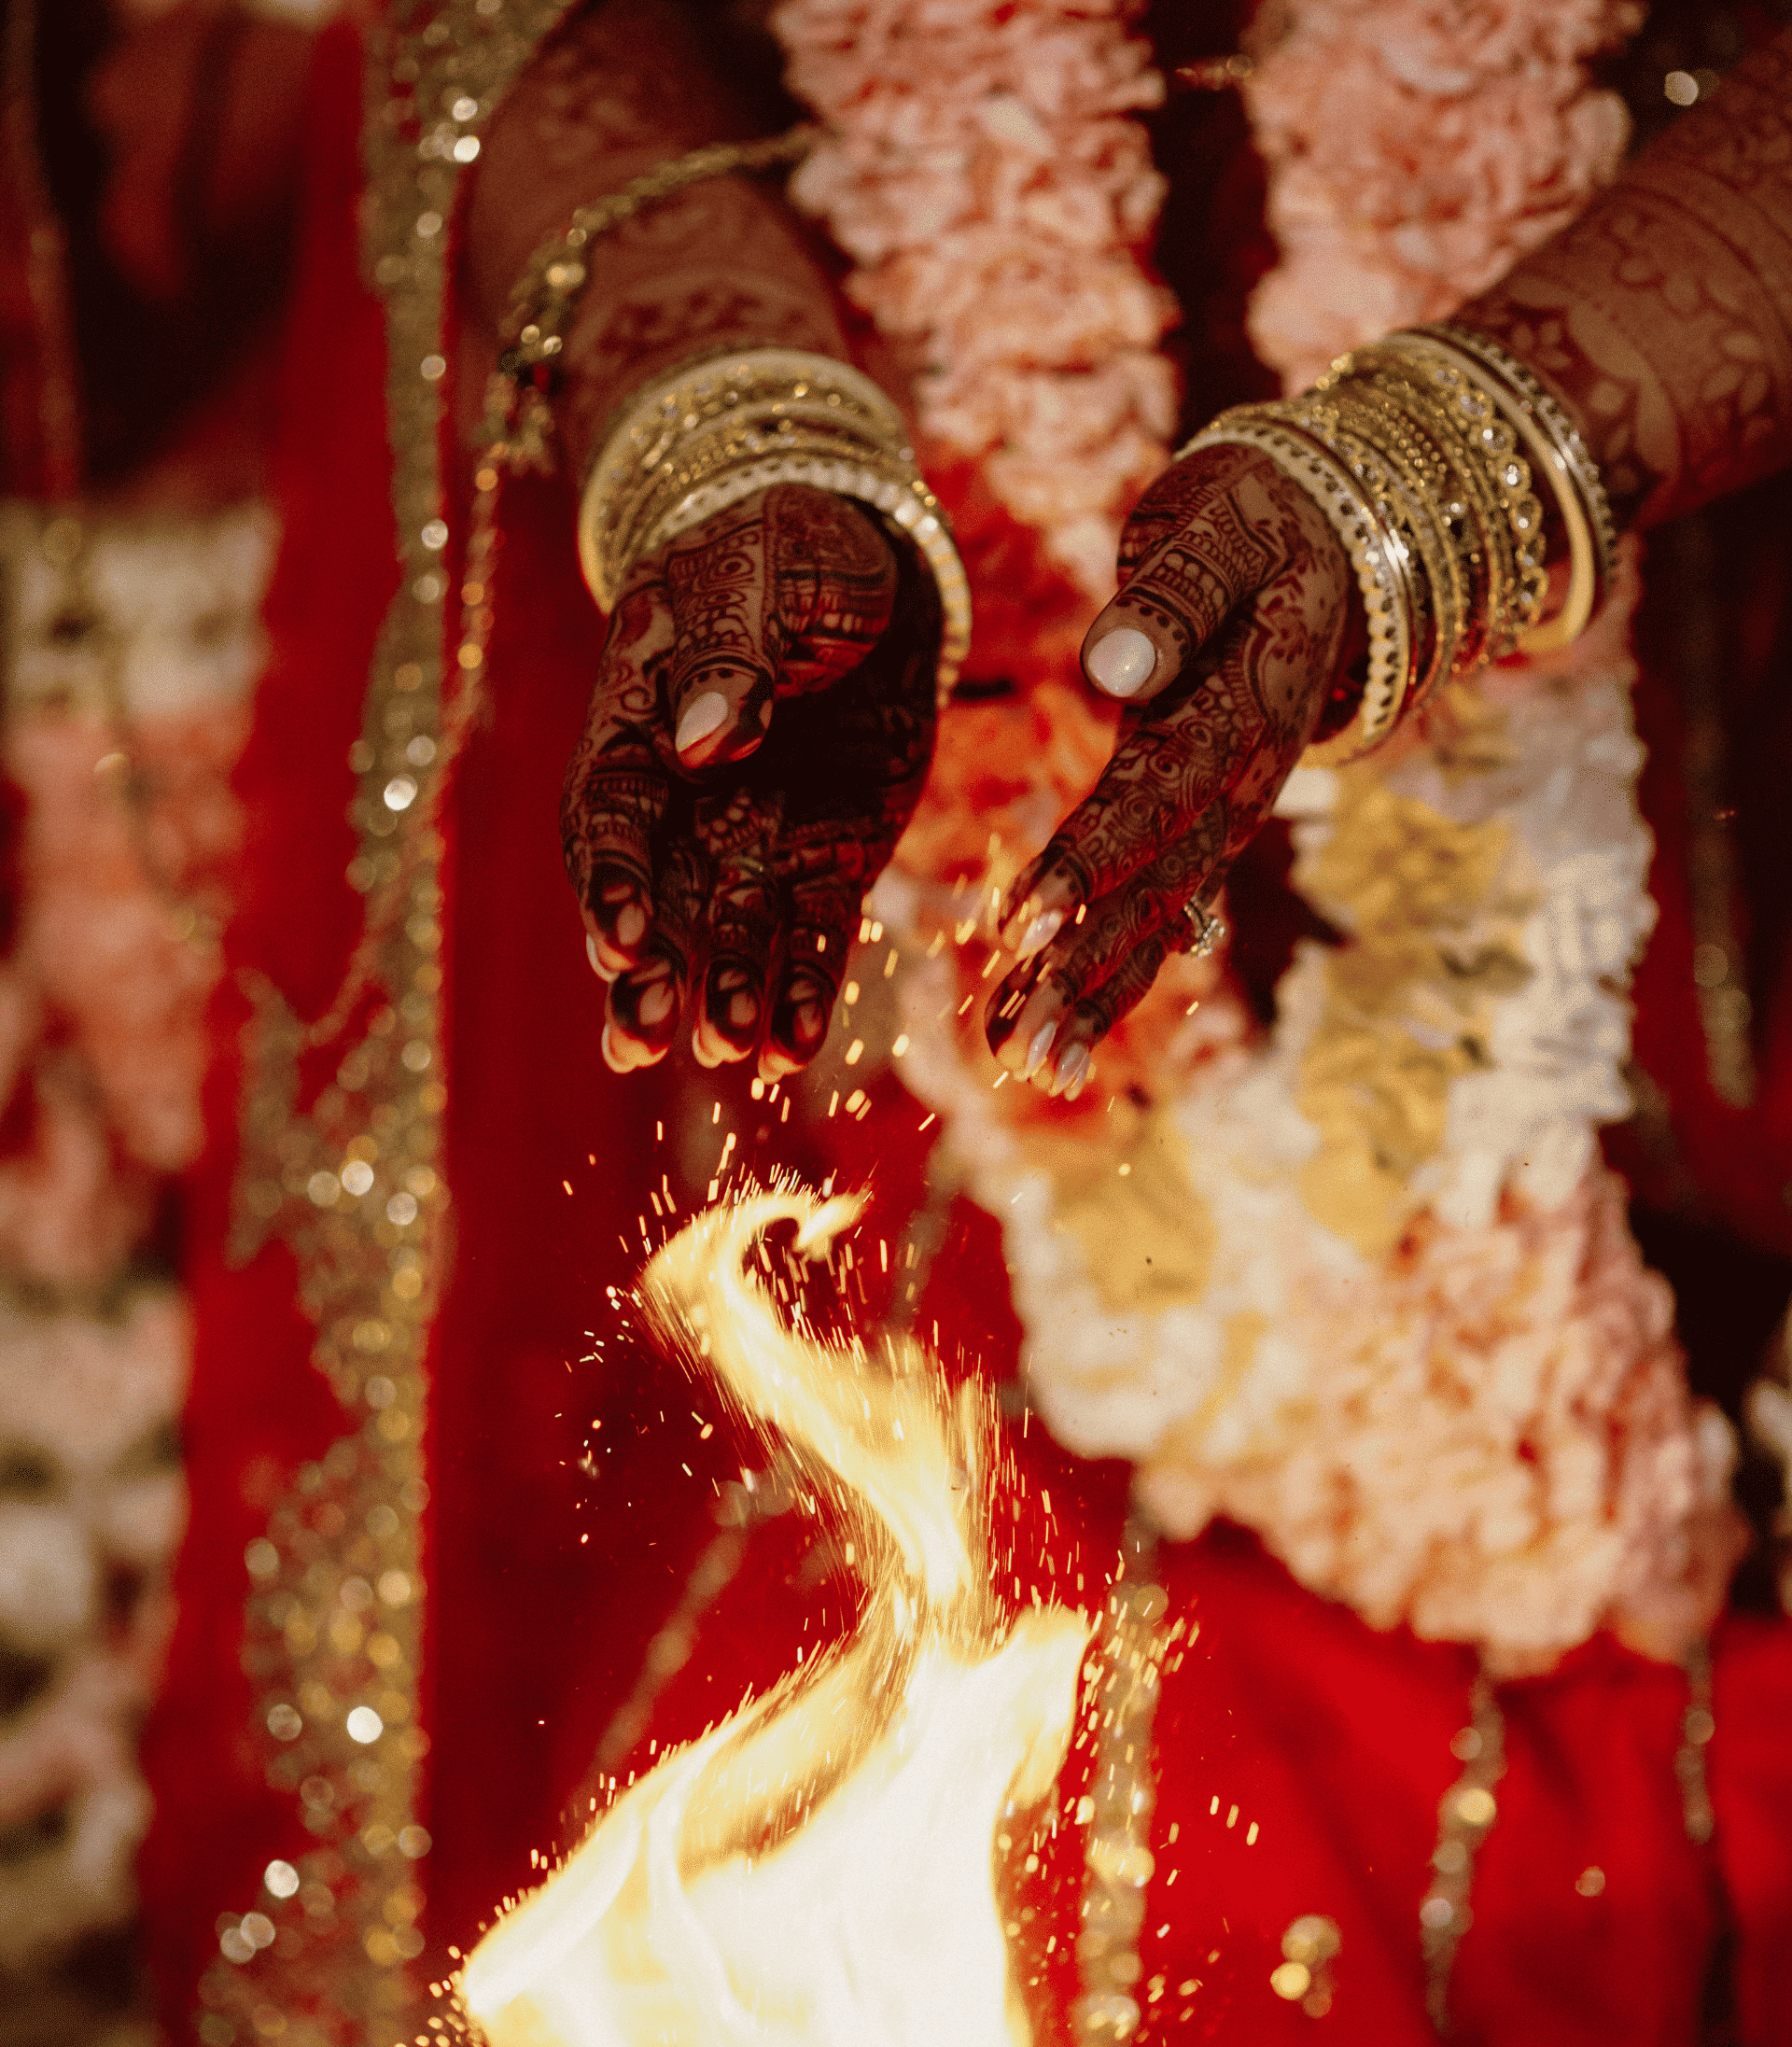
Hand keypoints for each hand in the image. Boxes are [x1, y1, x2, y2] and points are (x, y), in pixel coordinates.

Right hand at [562, 482, 941, 1077]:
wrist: (868, 562)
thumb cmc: (786, 552)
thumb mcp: (757, 581)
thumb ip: (729, 658)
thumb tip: (701, 741)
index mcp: (634, 734)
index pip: (607, 825)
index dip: (611, 888)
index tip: (623, 947)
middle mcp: (682, 808)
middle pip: (655, 905)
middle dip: (649, 976)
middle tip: (646, 1042)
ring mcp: (752, 842)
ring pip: (729, 937)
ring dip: (728, 996)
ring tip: (740, 1050)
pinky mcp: (827, 864)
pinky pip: (811, 938)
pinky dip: (803, 991)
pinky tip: (798, 1048)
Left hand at [984, 444, 1351, 1093]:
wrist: (1334, 535)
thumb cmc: (1261, 522)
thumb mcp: (1222, 532)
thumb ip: (1171, 598)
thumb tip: (1114, 675)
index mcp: (1240, 715)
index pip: (1151, 802)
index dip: (1087, 867)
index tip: (1021, 929)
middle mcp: (1242, 783)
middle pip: (1157, 890)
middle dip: (1088, 973)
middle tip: (1022, 1054)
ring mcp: (1231, 810)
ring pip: (1163, 915)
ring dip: (1099, 992)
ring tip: (1036, 1068)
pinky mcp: (1209, 816)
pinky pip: (1165, 901)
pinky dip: (1118, 961)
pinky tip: (1076, 1017)